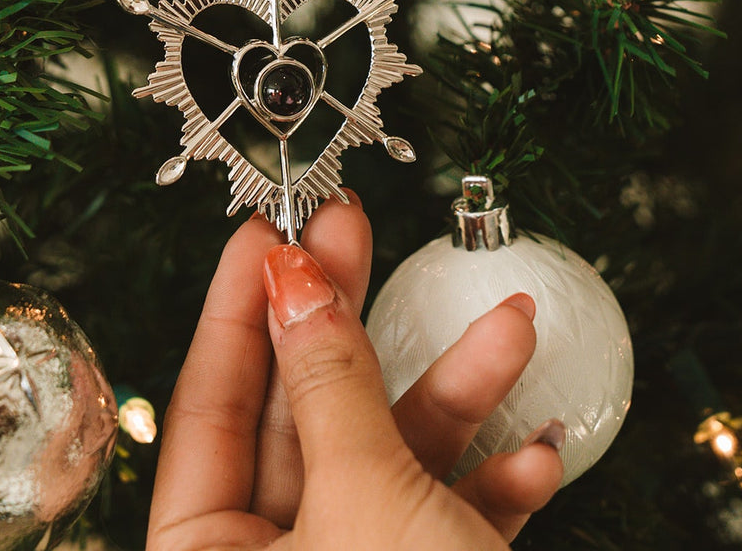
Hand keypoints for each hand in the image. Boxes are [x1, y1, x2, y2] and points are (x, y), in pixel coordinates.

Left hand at [147, 193, 563, 549]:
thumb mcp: (364, 498)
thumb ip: (330, 384)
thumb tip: (293, 280)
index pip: (208, 404)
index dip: (237, 306)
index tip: (265, 231)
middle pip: (304, 411)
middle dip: (350, 318)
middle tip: (353, 228)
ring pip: (387, 455)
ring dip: (456, 396)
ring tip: (508, 327)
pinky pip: (440, 512)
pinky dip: (487, 482)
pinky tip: (532, 455)